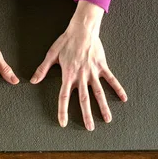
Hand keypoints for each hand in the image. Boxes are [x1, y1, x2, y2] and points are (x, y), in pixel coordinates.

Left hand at [30, 1, 127, 129]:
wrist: (82, 29)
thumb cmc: (66, 41)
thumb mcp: (51, 55)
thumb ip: (43, 69)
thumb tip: (33, 81)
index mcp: (68, 75)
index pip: (64, 97)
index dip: (63, 111)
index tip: (63, 123)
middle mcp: (81, 76)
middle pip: (84, 99)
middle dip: (86, 115)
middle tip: (90, 129)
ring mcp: (93, 72)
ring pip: (99, 93)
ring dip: (103, 107)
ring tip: (107, 120)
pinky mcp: (102, 66)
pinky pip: (111, 79)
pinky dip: (118, 89)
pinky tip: (123, 98)